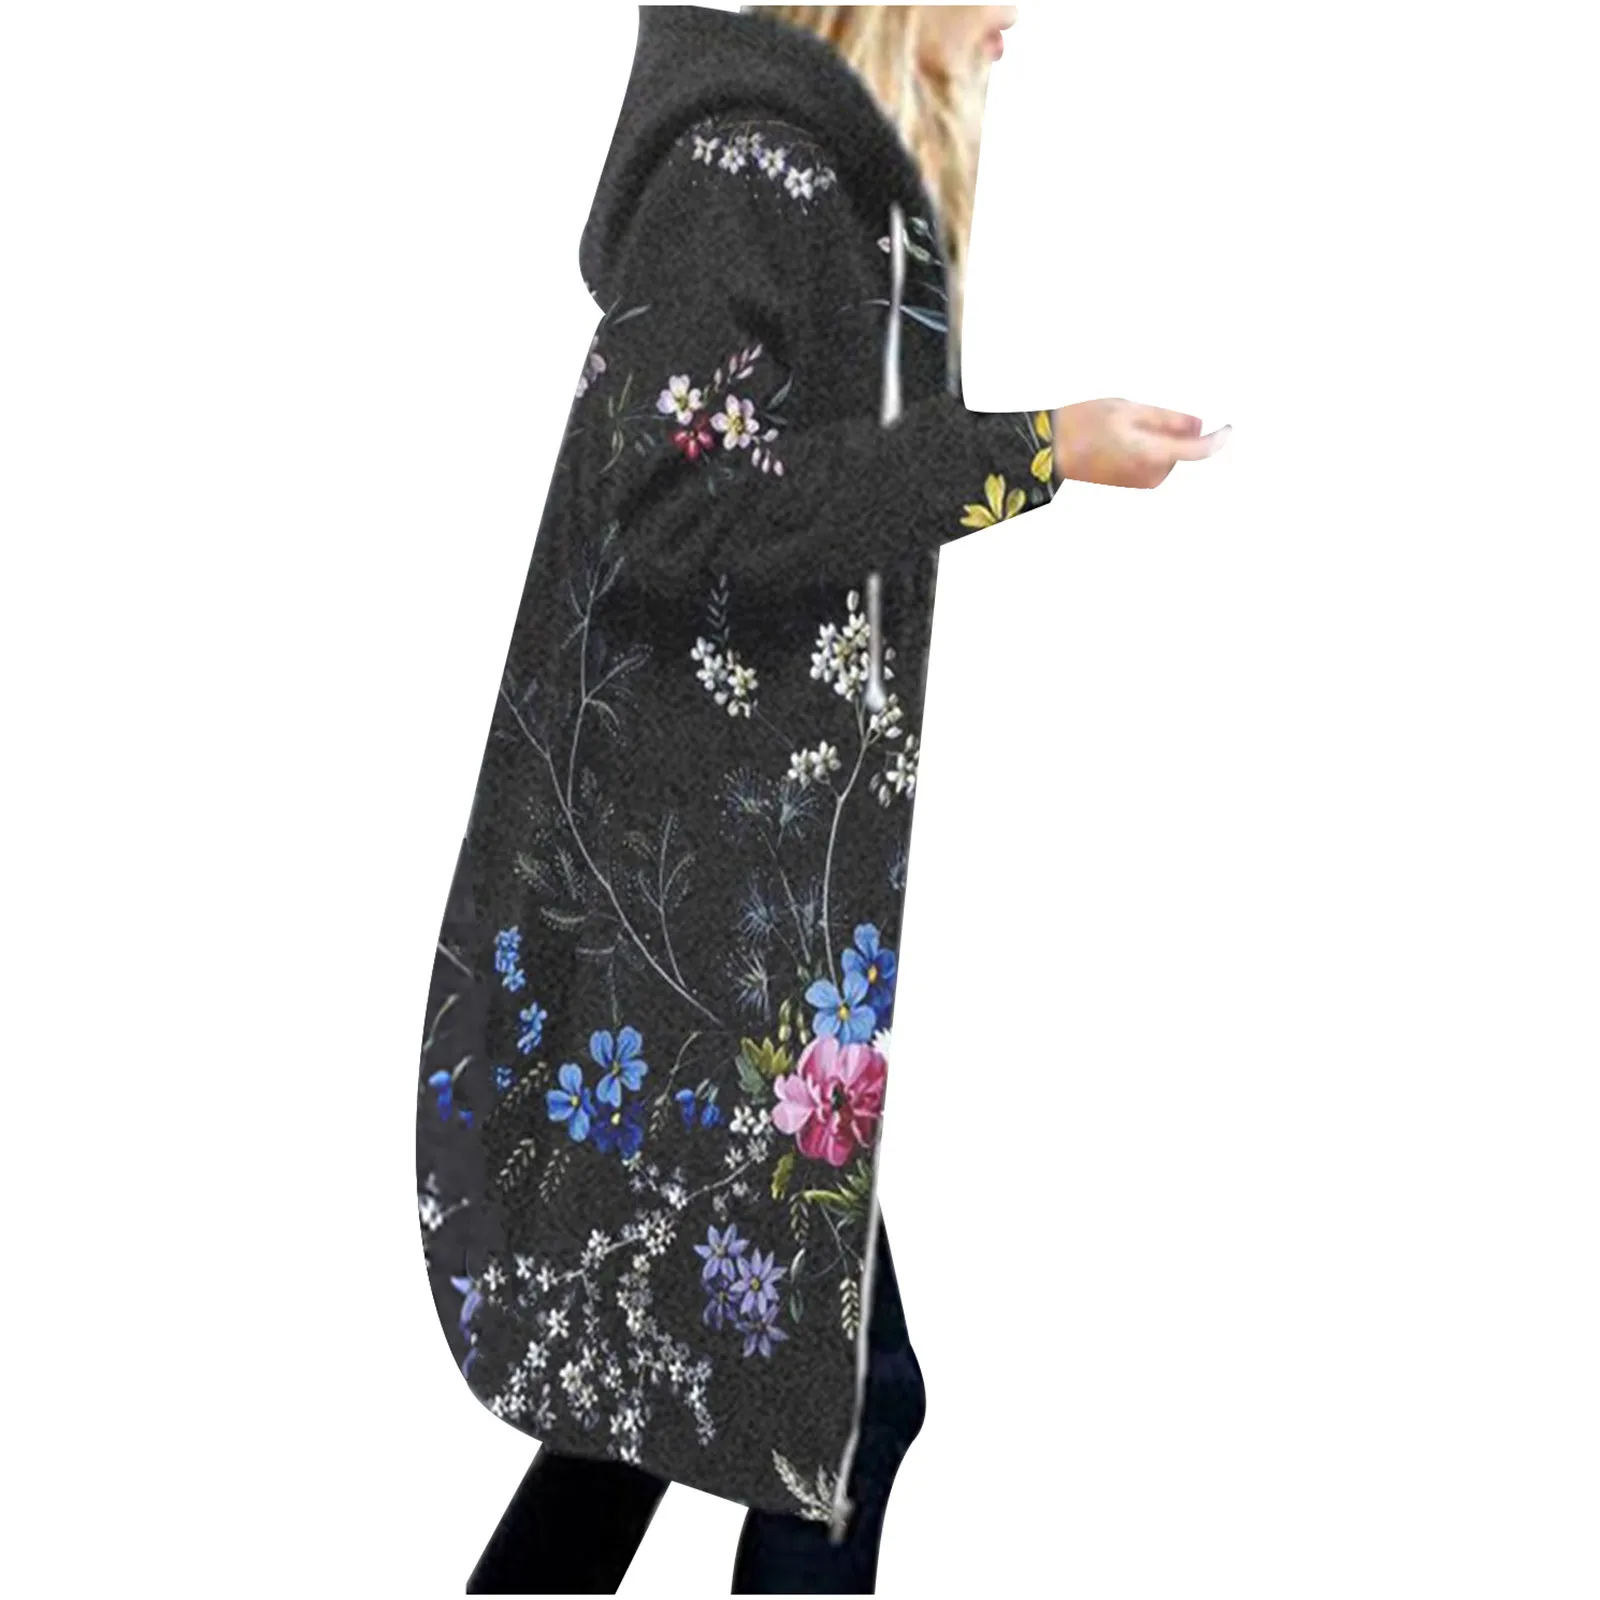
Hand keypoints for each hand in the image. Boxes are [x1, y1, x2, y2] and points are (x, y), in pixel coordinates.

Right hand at [1052, 400, 1230, 488]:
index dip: (1218, 439)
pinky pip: (1154, 462)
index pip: (1199, 451)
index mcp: (1151, 454)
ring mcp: (1140, 482)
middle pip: (1182, 448)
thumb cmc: (1085, 423)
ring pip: (1168, 455)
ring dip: (1158, 439)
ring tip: (1123, 428)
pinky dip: (1148, 447)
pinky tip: (1121, 438)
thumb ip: (1168, 419)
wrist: (1049, 450)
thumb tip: (1200, 426)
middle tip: (1138, 416)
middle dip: (1173, 431)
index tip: (1230, 428)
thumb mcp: (1129, 409)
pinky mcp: (1132, 483)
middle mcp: (1150, 475)